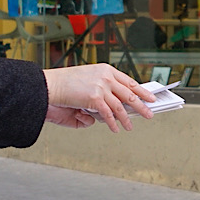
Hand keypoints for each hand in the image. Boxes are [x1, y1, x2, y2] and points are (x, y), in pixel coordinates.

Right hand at [44, 64, 158, 130]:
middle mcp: (106, 77)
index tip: (150, 97)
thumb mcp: (87, 82)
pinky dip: (113, 123)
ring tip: (131, 126)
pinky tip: (116, 129)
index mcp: (105, 70)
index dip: (141, 90)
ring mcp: (101, 87)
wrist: (50, 85)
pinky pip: (108, 114)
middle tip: (150, 113)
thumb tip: (105, 112)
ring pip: (121, 106)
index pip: (128, 81)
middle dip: (142, 105)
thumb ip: (100, 95)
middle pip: (130, 93)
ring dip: (127, 118)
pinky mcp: (95, 98)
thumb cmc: (65, 84)